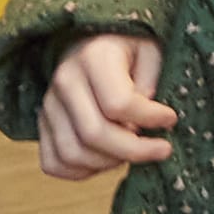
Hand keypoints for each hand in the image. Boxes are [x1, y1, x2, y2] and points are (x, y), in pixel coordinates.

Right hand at [39, 32, 174, 179]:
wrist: (93, 41)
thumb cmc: (130, 47)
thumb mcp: (151, 50)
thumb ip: (149, 81)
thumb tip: (141, 121)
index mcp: (94, 57)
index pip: (118, 103)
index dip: (149, 118)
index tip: (171, 119)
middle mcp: (65, 81)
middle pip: (94, 134)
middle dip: (133, 151)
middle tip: (161, 149)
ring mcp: (49, 105)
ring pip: (72, 154)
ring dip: (109, 162)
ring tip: (134, 151)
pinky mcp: (42, 125)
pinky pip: (54, 163)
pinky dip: (82, 172)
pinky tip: (108, 159)